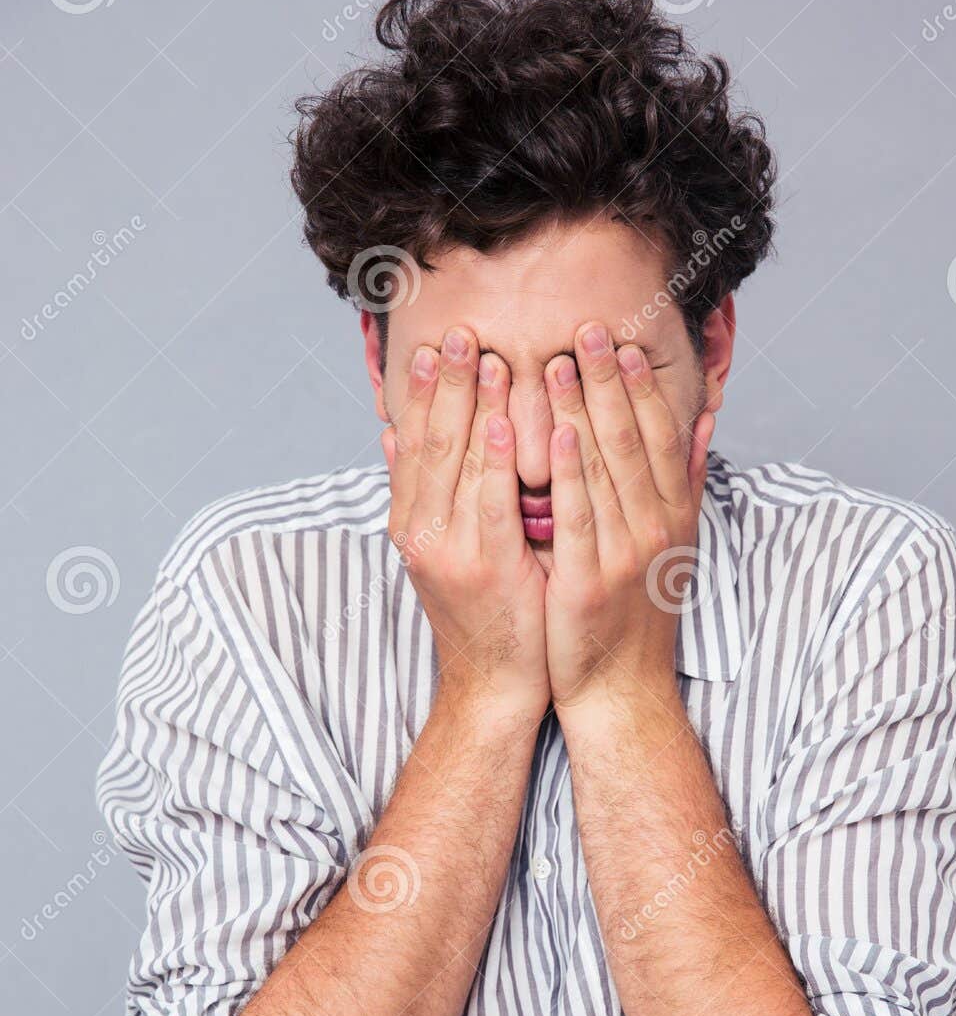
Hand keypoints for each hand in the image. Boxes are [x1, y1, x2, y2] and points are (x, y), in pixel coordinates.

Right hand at [383, 327, 548, 722]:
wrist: (494, 685)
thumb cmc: (484, 615)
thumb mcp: (441, 550)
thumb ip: (420, 492)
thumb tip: (393, 434)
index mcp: (412, 523)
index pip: (414, 443)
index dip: (424, 391)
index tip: (434, 343)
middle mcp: (421, 532)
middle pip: (431, 443)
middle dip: (445, 383)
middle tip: (457, 330)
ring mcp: (450, 550)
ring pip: (458, 465)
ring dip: (472, 406)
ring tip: (483, 355)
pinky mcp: (485, 568)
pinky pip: (490, 503)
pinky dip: (494, 460)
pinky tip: (503, 422)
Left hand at [542, 322, 715, 715]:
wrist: (620, 690)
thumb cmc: (635, 617)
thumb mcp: (674, 547)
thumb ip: (684, 482)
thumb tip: (705, 422)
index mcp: (673, 516)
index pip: (659, 436)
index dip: (642, 386)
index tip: (622, 341)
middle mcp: (656, 529)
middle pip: (632, 440)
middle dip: (609, 380)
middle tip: (585, 327)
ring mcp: (626, 555)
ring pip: (604, 470)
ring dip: (581, 410)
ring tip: (556, 361)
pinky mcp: (591, 581)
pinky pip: (578, 516)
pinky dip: (568, 472)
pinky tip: (554, 432)